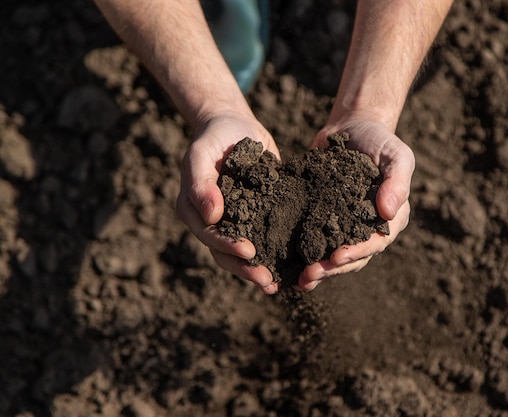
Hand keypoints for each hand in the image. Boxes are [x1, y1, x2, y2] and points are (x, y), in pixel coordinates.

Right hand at [176, 112, 280, 293]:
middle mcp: (213, 223)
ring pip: (245, 254)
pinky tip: (294, 266)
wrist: (234, 126)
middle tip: (267, 280)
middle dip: (246, 269)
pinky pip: (265, 239)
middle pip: (226, 254)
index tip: (249, 252)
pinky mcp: (258, 217)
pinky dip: (276, 254)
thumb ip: (201, 183)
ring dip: (259, 269)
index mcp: (195, 211)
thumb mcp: (201, 154)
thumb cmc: (213, 138)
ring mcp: (236, 222)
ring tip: (278, 284)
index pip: (209, 236)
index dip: (227, 246)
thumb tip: (211, 217)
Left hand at [297, 117, 414, 290]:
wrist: (352, 127)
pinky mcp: (322, 220)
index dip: (357, 252)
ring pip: (332, 257)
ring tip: (298, 280)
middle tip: (310, 276)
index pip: (376, 243)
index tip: (337, 256)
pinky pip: (314, 241)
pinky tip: (285, 265)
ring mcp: (344, 227)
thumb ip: (397, 181)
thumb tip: (388, 212)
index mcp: (390, 220)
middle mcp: (368, 230)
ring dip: (317, 270)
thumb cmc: (379, 140)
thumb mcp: (396, 155)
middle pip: (352, 258)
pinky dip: (302, 255)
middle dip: (331, 269)